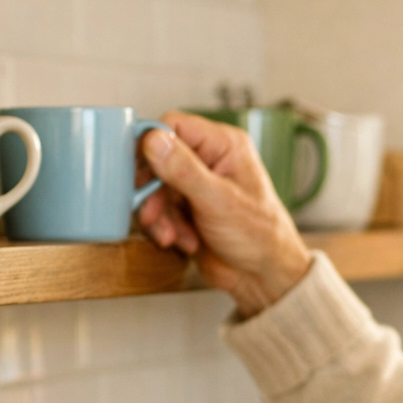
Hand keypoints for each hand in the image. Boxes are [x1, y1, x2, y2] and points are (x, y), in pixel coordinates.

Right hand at [138, 111, 311, 317]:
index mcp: (224, 146)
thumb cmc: (260, 236)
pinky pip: (160, 209)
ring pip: (155, 187)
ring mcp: (197, 185)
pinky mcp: (188, 209)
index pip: (174, 125)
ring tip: (172, 234)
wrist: (263, 276)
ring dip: (159, 214)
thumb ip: (184, 170)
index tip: (139, 169)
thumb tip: (153, 139)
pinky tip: (182, 242)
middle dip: (152, 190)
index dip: (151, 145)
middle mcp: (210, 160)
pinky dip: (165, 227)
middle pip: (158, 159)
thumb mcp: (218, 200)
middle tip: (152, 211)